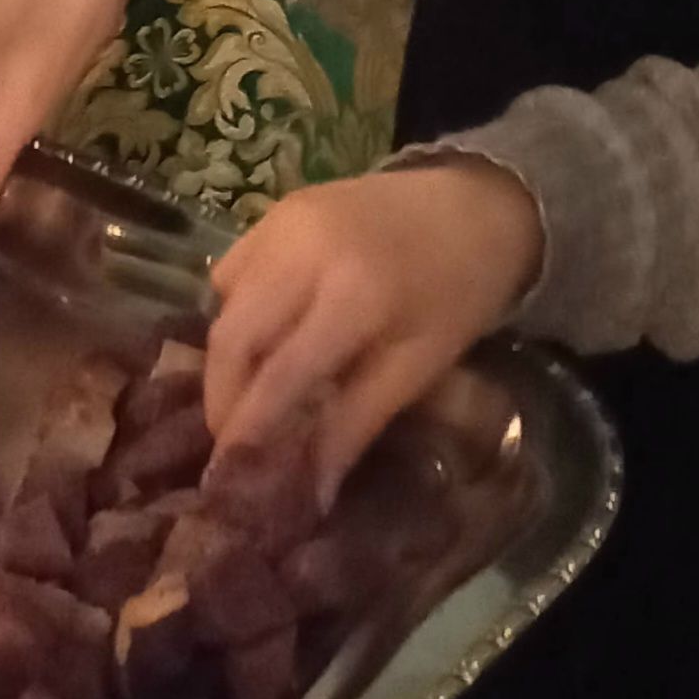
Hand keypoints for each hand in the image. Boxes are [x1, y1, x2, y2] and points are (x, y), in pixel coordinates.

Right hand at [204, 157, 542, 501]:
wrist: (476, 202)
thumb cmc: (458, 291)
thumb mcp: (418, 366)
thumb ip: (354, 426)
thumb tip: (310, 495)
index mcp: (354, 294)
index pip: (280, 374)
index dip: (248, 431)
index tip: (229, 479)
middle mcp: (305, 250)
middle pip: (233, 337)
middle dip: (222, 398)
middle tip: (232, 445)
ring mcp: (286, 221)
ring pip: (224, 303)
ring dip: (226, 358)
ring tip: (247, 399)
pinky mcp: (279, 207)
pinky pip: (233, 269)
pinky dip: (235, 310)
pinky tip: (262, 338)